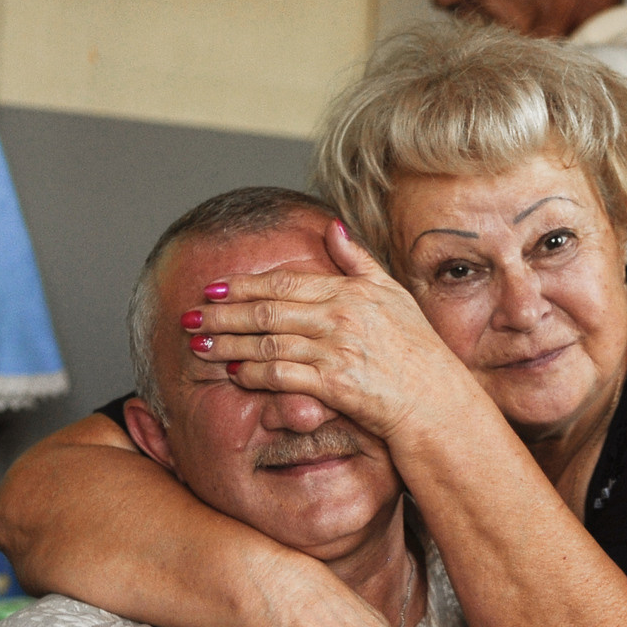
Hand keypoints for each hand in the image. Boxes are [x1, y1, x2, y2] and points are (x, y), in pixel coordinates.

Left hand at [189, 222, 475, 443]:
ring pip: (267, 342)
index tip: (212, 289)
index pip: (283, 283)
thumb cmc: (417, 350)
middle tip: (190, 318)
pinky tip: (235, 375)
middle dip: (222, 315)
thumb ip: (358, 261)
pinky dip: (254, 374)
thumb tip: (332, 227)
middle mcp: (340, 317)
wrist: (436, 399)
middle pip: (266, 311)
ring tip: (200, 347)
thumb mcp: (393, 294)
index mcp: (349, 291)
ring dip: (229, 345)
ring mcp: (336, 350)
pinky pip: (283, 375)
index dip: (242, 285)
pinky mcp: (334, 384)